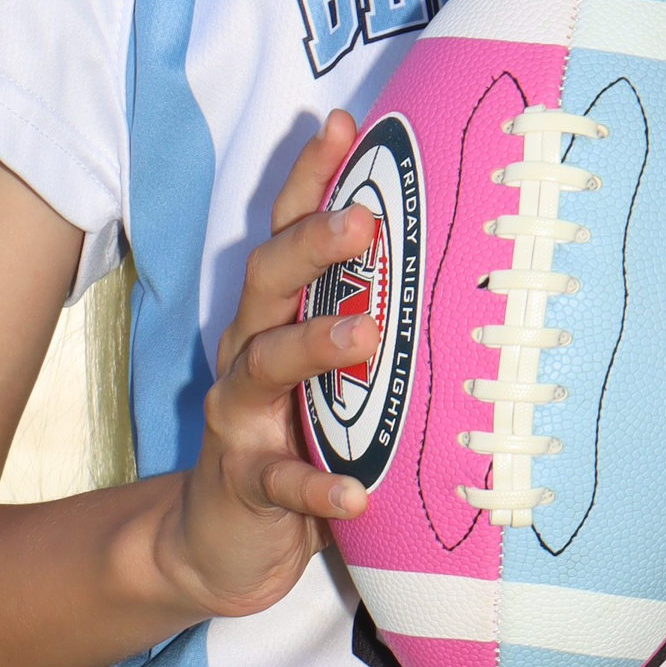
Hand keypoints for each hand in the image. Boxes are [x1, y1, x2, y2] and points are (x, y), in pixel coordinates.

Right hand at [153, 111, 377, 621]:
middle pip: (266, 281)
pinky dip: (317, 486)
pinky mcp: (244, 482)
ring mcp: (241, 416)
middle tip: (363, 223)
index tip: (339, 125)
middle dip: (311, 245)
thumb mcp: (323, 370)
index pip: (284, 231)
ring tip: (366, 338)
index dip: (308, 177)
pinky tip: (356, 493)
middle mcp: (247, 350)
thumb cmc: (292, 436)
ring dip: (314, 345)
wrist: (220, 541)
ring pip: (266, 365)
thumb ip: (361, 316)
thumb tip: (445, 254)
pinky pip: (279, 481)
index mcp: (271, 315)